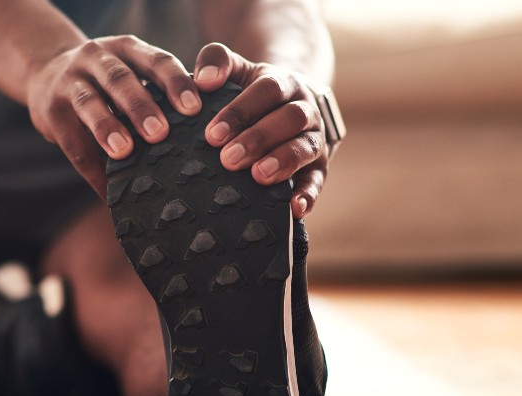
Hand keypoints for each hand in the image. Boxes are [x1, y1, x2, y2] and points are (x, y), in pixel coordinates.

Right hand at [26, 35, 201, 196]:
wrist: (46, 73)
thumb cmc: (106, 83)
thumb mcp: (130, 73)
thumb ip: (157, 93)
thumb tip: (203, 137)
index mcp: (127, 49)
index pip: (155, 61)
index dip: (175, 83)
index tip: (195, 108)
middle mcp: (97, 58)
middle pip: (120, 79)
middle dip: (141, 105)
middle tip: (161, 133)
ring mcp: (70, 81)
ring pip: (90, 102)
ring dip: (107, 127)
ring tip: (124, 151)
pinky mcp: (50, 109)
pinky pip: (71, 141)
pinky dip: (90, 168)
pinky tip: (107, 190)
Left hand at [194, 43, 330, 218]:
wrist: (289, 104)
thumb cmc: (251, 92)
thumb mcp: (237, 70)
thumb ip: (217, 61)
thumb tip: (203, 79)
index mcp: (283, 83)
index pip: (266, 91)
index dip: (240, 111)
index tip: (212, 134)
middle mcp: (304, 108)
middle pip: (290, 118)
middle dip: (259, 139)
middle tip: (228, 159)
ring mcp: (314, 138)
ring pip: (306, 147)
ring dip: (283, 161)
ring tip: (258, 176)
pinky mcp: (318, 166)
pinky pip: (317, 179)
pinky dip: (308, 194)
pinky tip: (295, 209)